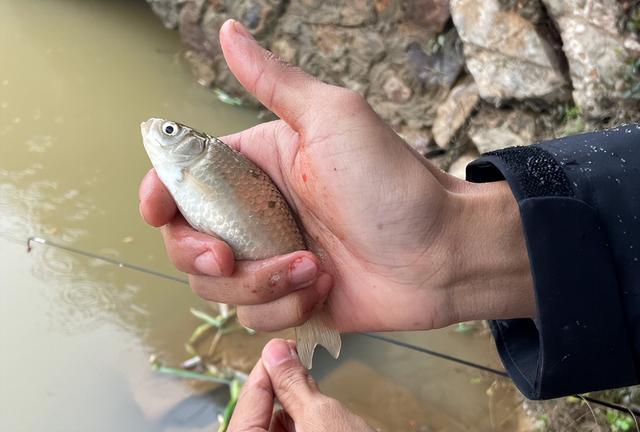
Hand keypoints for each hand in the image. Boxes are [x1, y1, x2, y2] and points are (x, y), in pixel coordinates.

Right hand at [139, 19, 534, 332]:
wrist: (442, 252)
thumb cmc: (393, 181)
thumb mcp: (332, 118)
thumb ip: (274, 81)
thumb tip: (229, 31)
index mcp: (256, 168)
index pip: (182, 181)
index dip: (159, 197)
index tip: (157, 212)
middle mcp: (256, 214)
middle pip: (187, 241)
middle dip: (199, 255)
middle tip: (228, 258)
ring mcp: (271, 259)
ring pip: (216, 287)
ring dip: (258, 285)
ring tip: (311, 268)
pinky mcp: (289, 298)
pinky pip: (253, 317)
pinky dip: (283, 308)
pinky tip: (322, 288)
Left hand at [228, 339, 373, 431]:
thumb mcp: (323, 418)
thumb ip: (294, 384)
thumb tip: (276, 352)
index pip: (249, 400)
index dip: (267, 368)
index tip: (281, 348)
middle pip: (258, 417)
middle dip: (282, 392)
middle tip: (300, 367)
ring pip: (274, 430)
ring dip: (295, 412)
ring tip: (318, 403)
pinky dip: (303, 429)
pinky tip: (322, 423)